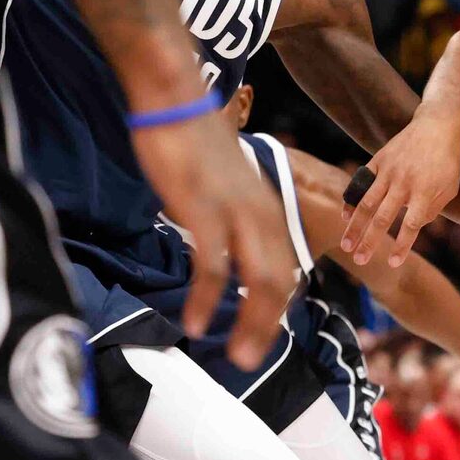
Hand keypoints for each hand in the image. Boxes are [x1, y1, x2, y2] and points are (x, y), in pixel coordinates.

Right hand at [132, 110, 299, 365]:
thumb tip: (216, 238)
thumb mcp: (222, 181)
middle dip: (268, 328)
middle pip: (279, 284)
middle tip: (249, 360)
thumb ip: (227, 210)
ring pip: (259, 283)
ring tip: (237, 357)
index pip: (283, 268)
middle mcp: (261, 215)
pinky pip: (213, 268)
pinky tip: (193, 322)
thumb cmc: (192, 139)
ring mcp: (236, 214)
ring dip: (250, 325)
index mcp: (267, 209)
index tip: (259, 335)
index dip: (275, 307)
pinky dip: (207, 299)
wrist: (175, 99)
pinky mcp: (205, 211)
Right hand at [341, 112, 459, 267]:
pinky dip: (352, 200)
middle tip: (360, 260)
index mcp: (425, 191)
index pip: (411, 225)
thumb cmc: (448, 161)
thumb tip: (413, 227)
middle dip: (369, 242)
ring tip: (346, 245)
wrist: (438, 125)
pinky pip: (361, 183)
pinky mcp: (378, 160)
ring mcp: (388, 170)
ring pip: (366, 203)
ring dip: (355, 226)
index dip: (402, 246)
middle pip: (382, 218)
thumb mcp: (450, 188)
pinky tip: (345, 216)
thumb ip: (432, 211)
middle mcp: (404, 182)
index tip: (394, 263)